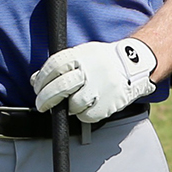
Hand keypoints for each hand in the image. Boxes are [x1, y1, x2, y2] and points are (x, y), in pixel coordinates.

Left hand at [30, 38, 158, 121]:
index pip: (54, 65)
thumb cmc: (102, 61)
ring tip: (71, 102)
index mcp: (82, 55)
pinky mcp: (109, 103)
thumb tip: (36, 80)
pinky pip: (87, 116)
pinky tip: (85, 107)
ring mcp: (101, 87)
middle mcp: (91, 70)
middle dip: (46, 98)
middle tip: (41, 104)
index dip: (42, 78)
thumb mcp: (82, 55)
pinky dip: (82, 114)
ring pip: (74, 104)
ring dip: (67, 107)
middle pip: (61, 86)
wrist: (134, 65)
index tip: (37, 86)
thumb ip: (61, 66)